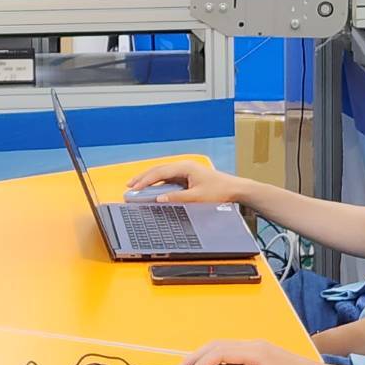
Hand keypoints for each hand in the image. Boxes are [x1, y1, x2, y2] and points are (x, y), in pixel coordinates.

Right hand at [124, 160, 246, 204]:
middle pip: (158, 170)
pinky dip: (158, 182)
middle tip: (129, 185)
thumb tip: (159, 198)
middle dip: (143, 178)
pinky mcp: (188, 177)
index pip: (159, 172)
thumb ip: (177, 198)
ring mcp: (186, 171)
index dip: (145, 180)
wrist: (236, 189)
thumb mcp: (197, 197)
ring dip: (149, 179)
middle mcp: (184, 166)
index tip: (134, 188)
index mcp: (185, 167)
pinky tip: (152, 189)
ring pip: (162, 173)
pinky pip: (169, 178)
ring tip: (136, 186)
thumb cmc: (219, 191)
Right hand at [177, 339, 335, 364]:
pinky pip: (231, 351)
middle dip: (196, 357)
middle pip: (217, 345)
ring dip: (204, 356)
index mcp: (257, 352)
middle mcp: (255, 345)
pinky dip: (216, 358)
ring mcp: (257, 348)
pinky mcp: (259, 354)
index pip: (220, 353)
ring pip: (223, 346)